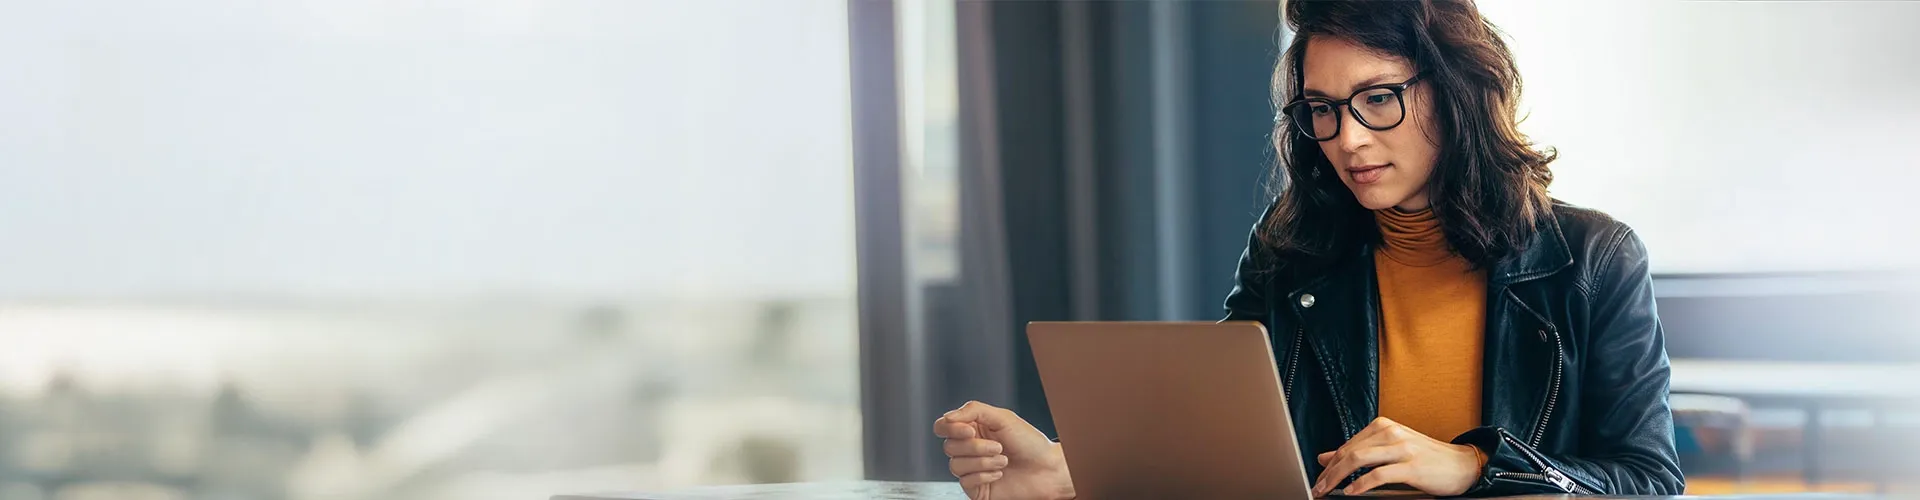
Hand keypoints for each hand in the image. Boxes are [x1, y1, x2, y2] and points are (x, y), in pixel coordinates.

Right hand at [933, 401, 1075, 499]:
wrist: (1047, 470)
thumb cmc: (1030, 443)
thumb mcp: (1003, 417)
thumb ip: (973, 410)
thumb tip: (947, 417)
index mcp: (973, 428)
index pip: (943, 427)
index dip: (950, 428)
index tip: (970, 431)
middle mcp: (969, 449)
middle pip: (949, 446)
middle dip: (976, 447)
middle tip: (999, 447)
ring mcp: (972, 469)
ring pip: (956, 465)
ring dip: (983, 462)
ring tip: (1003, 461)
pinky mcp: (976, 488)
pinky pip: (965, 482)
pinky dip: (984, 476)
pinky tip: (1000, 474)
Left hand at [1312, 417, 1483, 496]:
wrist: (1463, 465)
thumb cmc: (1427, 459)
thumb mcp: (1389, 450)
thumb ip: (1358, 452)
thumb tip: (1325, 457)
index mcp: (1383, 426)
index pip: (1347, 445)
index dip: (1329, 464)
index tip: (1318, 479)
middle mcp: (1391, 432)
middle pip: (1349, 452)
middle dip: (1329, 472)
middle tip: (1317, 488)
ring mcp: (1402, 448)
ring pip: (1359, 460)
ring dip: (1338, 478)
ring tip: (1328, 491)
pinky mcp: (1412, 465)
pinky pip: (1379, 474)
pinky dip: (1361, 484)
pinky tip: (1351, 492)